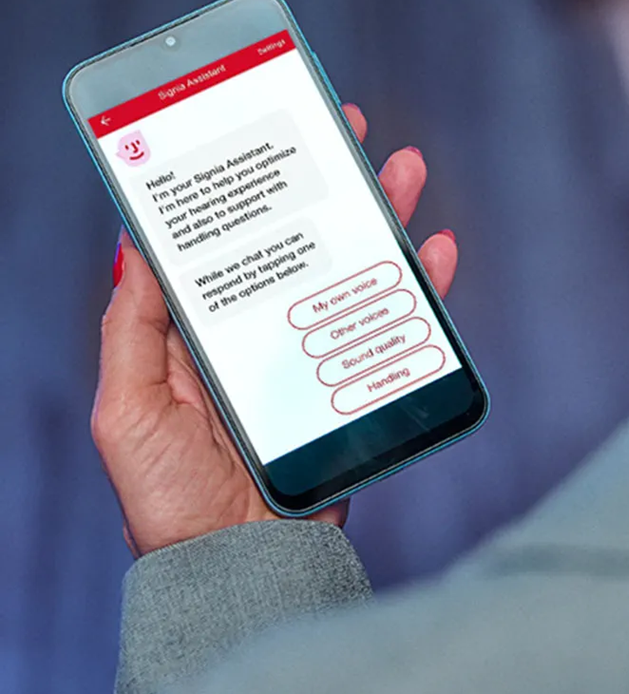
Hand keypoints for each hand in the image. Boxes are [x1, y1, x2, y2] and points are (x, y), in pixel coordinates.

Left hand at [93, 105, 458, 556]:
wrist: (240, 565)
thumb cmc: (169, 496)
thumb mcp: (128, 406)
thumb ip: (132, 327)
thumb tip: (138, 244)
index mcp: (206, 324)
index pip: (233, 237)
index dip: (250, 184)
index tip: (265, 133)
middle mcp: (263, 325)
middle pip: (301, 237)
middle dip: (325, 180)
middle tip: (344, 128)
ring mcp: (312, 348)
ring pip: (353, 265)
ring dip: (381, 214)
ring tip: (403, 168)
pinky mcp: (354, 377)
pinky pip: (395, 320)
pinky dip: (420, 283)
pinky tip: (436, 249)